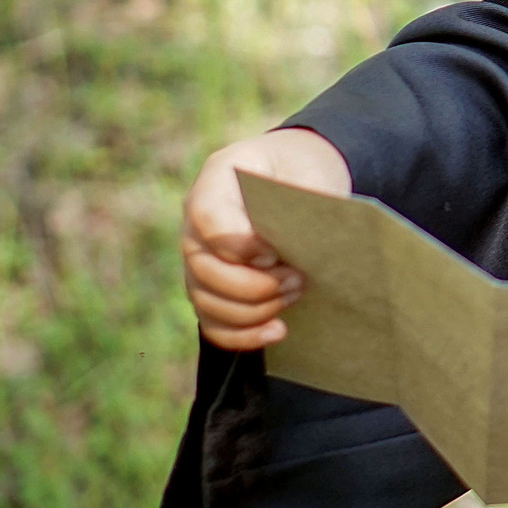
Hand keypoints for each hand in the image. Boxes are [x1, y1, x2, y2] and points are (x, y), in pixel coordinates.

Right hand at [181, 128, 348, 350]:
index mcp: (217, 178)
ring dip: (254, 310)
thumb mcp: (310, 172)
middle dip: (255, 285)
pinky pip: (212, 322)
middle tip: (298, 278)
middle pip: (205, 269)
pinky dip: (242, 335)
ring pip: (206, 300)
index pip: (210, 218)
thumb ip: (302, 204)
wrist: (298, 177)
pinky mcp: (210, 288)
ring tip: (294, 294)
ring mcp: (198, 258)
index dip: (240, 245)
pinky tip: (277, 331)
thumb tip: (302, 249)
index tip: (275, 254)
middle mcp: (196, 222)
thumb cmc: (305, 172)